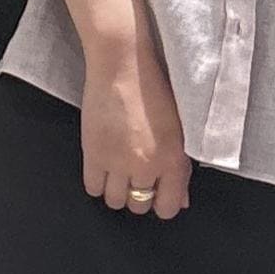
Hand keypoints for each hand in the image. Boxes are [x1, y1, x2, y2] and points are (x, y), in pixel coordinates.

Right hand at [81, 37, 191, 216]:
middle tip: (137, 177)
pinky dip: (97, 182)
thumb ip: (180, 167)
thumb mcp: (179, 129)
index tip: (158, 194)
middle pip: (139, 206)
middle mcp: (147, 167)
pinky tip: (103, 167)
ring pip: (114, 201)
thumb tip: (182, 200)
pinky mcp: (93, 154)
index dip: (163, 204)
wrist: (122, 65)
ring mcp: (117, 163)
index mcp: (174, 160)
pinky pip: (92, 188)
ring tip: (118, 173)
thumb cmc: (155, 89)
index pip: (169, 208)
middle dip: (139, 196)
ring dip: (117, 191)